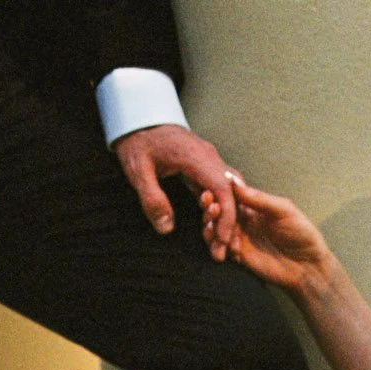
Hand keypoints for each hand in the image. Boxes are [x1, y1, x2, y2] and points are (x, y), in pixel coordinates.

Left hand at [115, 125, 239, 253]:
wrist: (139, 117)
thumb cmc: (138, 141)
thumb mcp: (138, 171)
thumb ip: (152, 199)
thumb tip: (167, 229)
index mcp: (196, 157)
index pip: (222, 189)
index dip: (226, 217)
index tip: (223, 241)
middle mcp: (209, 157)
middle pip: (231, 193)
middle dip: (230, 224)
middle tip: (220, 252)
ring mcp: (208, 160)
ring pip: (229, 191)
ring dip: (226, 217)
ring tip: (216, 243)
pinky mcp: (204, 166)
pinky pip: (220, 188)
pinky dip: (220, 208)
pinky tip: (212, 225)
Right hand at [203, 180, 332, 295]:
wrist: (307, 266)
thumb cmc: (301, 233)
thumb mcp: (283, 210)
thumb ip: (259, 199)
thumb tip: (235, 184)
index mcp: (255, 205)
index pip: (232, 196)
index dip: (220, 194)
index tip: (211, 192)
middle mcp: (246, 220)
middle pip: (221, 212)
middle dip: (212, 210)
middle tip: (211, 209)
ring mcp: (242, 239)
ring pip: (218, 231)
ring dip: (210, 228)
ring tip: (211, 228)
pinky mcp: (241, 257)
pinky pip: (223, 250)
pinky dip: (217, 246)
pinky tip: (221, 245)